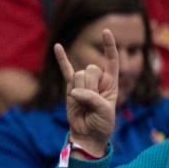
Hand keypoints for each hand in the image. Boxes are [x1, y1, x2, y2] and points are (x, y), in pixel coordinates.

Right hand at [55, 28, 118, 156]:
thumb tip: (74, 92)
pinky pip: (65, 71)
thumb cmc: (101, 124)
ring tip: (83, 105)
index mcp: (111, 82)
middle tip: (91, 103)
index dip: (109, 46)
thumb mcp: (104, 111)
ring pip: (78, 75)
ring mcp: (83, 83)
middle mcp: (97, 80)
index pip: (111, 60)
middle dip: (90, 87)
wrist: (87, 135)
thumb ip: (91, 98)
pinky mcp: (69, 88)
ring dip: (80, 91)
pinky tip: (57, 46)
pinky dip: (61, 59)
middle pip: (90, 70)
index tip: (105, 32)